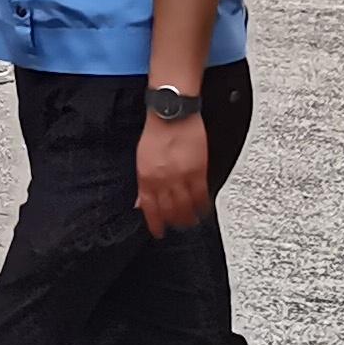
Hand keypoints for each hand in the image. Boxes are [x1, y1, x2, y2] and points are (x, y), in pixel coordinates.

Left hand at [135, 109, 212, 238]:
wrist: (171, 113)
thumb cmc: (156, 132)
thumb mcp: (141, 160)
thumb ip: (143, 183)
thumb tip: (140, 202)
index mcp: (146, 177)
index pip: (150, 209)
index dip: (155, 223)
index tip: (159, 231)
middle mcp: (162, 180)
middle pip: (169, 210)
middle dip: (173, 222)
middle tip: (178, 227)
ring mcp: (181, 176)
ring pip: (186, 206)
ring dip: (189, 217)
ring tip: (191, 222)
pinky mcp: (197, 170)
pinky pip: (201, 194)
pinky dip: (202, 205)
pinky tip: (203, 209)